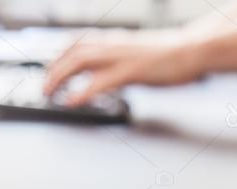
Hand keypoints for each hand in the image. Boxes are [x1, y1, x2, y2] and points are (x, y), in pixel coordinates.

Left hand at [43, 32, 206, 105]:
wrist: (193, 48)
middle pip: (72, 53)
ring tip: (49, 94)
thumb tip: (108, 72)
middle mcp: (113, 44)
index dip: (58, 57)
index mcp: (115, 39)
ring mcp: (120, 57)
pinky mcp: (131, 71)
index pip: (77, 43)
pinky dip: (81, 91)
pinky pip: (99, 82)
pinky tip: (72, 101)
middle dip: (52, 70)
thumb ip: (120, 59)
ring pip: (79, 62)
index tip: (49, 71)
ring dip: (59, 78)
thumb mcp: (138, 52)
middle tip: (43, 88)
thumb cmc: (171, 53)